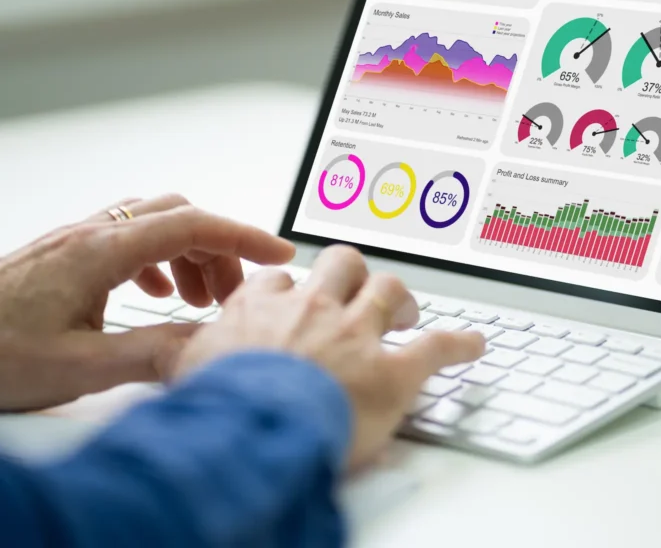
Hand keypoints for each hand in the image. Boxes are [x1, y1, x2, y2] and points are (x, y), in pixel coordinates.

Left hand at [0, 194, 294, 410]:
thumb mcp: (80, 366)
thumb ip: (155, 351)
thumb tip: (214, 341)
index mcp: (99, 251)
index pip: (192, 224)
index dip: (244, 236)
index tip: (280, 252)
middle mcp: (89, 234)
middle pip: (178, 215)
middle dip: (218, 248)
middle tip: (233, 296)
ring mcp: (73, 240)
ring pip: (153, 222)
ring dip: (188, 253)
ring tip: (198, 300)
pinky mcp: (62, 255)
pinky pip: (128, 236)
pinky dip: (159, 257)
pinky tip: (155, 293)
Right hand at [174, 245, 484, 469]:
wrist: (252, 430)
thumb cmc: (219, 404)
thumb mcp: (183, 371)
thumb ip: (177, 354)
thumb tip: (150, 353)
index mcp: (264, 307)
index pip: (281, 278)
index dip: (292, 287)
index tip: (297, 296)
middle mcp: (313, 308)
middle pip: (341, 265)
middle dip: (353, 274)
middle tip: (360, 294)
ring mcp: (355, 334)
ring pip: (387, 289)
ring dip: (399, 298)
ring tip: (405, 310)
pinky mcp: (392, 369)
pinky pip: (437, 345)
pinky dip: (460, 343)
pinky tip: (475, 345)